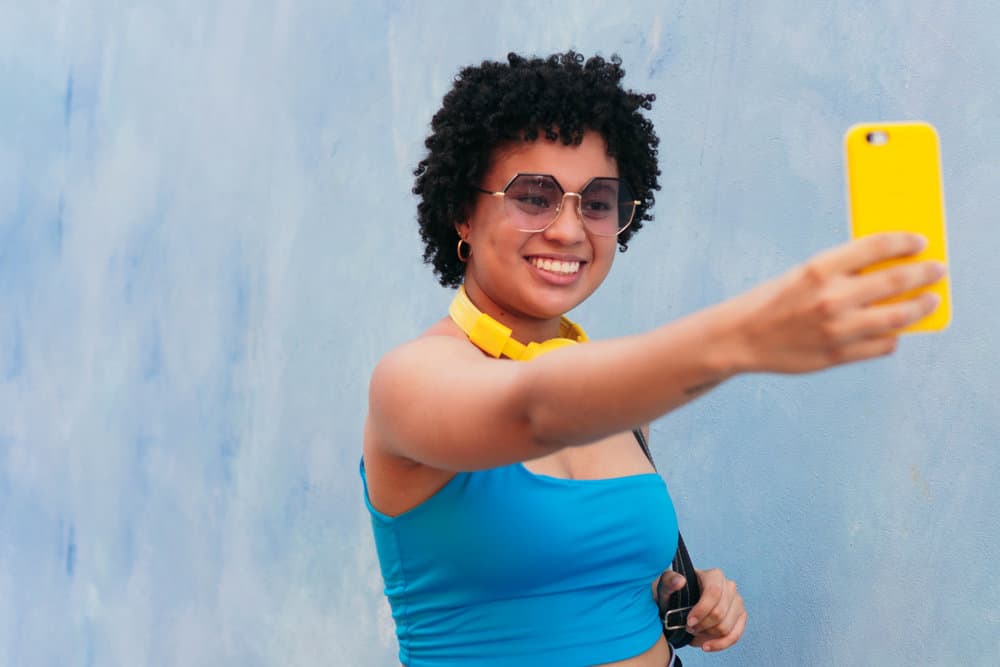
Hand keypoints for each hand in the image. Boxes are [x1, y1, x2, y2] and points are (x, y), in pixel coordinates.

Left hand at [659, 567, 746, 652]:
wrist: (681, 602)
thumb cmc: (675, 592)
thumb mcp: (667, 585)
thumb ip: (669, 581)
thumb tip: (680, 580)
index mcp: (714, 575)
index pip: (714, 592)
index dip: (702, 610)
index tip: (689, 621)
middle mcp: (729, 586)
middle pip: (720, 612)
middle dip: (702, 625)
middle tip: (689, 628)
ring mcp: (737, 602)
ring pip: (727, 626)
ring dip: (708, 635)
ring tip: (694, 633)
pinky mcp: (740, 617)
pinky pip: (735, 635)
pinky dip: (720, 644)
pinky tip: (706, 646)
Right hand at [731, 232, 945, 373]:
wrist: (740, 338)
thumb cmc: (773, 301)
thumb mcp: (803, 275)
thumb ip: (842, 272)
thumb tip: (890, 268)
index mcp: (819, 269)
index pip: (877, 246)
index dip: (905, 241)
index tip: (920, 242)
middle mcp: (831, 298)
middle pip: (896, 281)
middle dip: (925, 273)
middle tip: (938, 270)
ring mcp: (836, 329)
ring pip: (898, 317)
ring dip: (920, 307)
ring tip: (930, 301)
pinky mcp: (837, 355)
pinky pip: (881, 345)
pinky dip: (893, 336)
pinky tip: (894, 330)